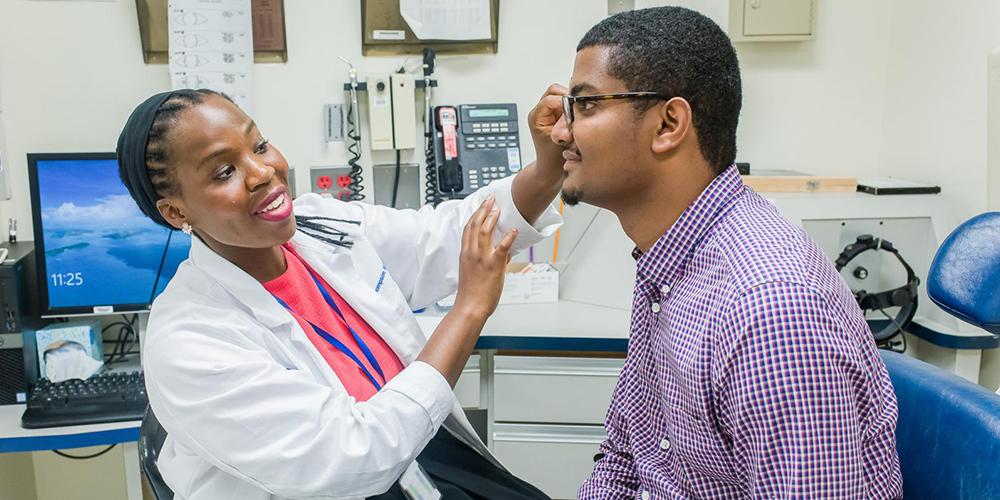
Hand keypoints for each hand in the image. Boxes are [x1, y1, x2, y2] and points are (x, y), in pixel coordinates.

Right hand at [453, 196, 516, 319]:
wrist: (470, 307)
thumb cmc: (471, 293)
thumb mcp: (474, 273)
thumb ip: (487, 260)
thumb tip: (505, 254)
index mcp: (465, 254)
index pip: (468, 228)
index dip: (475, 214)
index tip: (481, 205)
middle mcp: (471, 253)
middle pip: (475, 225)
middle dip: (483, 209)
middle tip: (491, 199)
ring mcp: (482, 258)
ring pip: (485, 231)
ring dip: (492, 217)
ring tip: (498, 208)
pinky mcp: (493, 265)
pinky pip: (502, 248)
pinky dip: (508, 238)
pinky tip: (514, 230)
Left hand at [527, 84, 569, 174]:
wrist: (550, 169)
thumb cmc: (553, 159)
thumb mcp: (562, 141)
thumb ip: (567, 124)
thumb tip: (576, 108)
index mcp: (536, 117)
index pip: (550, 98)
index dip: (564, 102)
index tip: (575, 111)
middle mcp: (539, 112)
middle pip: (554, 90)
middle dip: (568, 98)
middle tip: (577, 111)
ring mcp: (547, 112)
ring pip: (561, 94)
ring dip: (570, 103)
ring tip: (576, 117)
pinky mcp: (555, 114)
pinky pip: (565, 103)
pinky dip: (572, 107)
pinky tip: (576, 119)